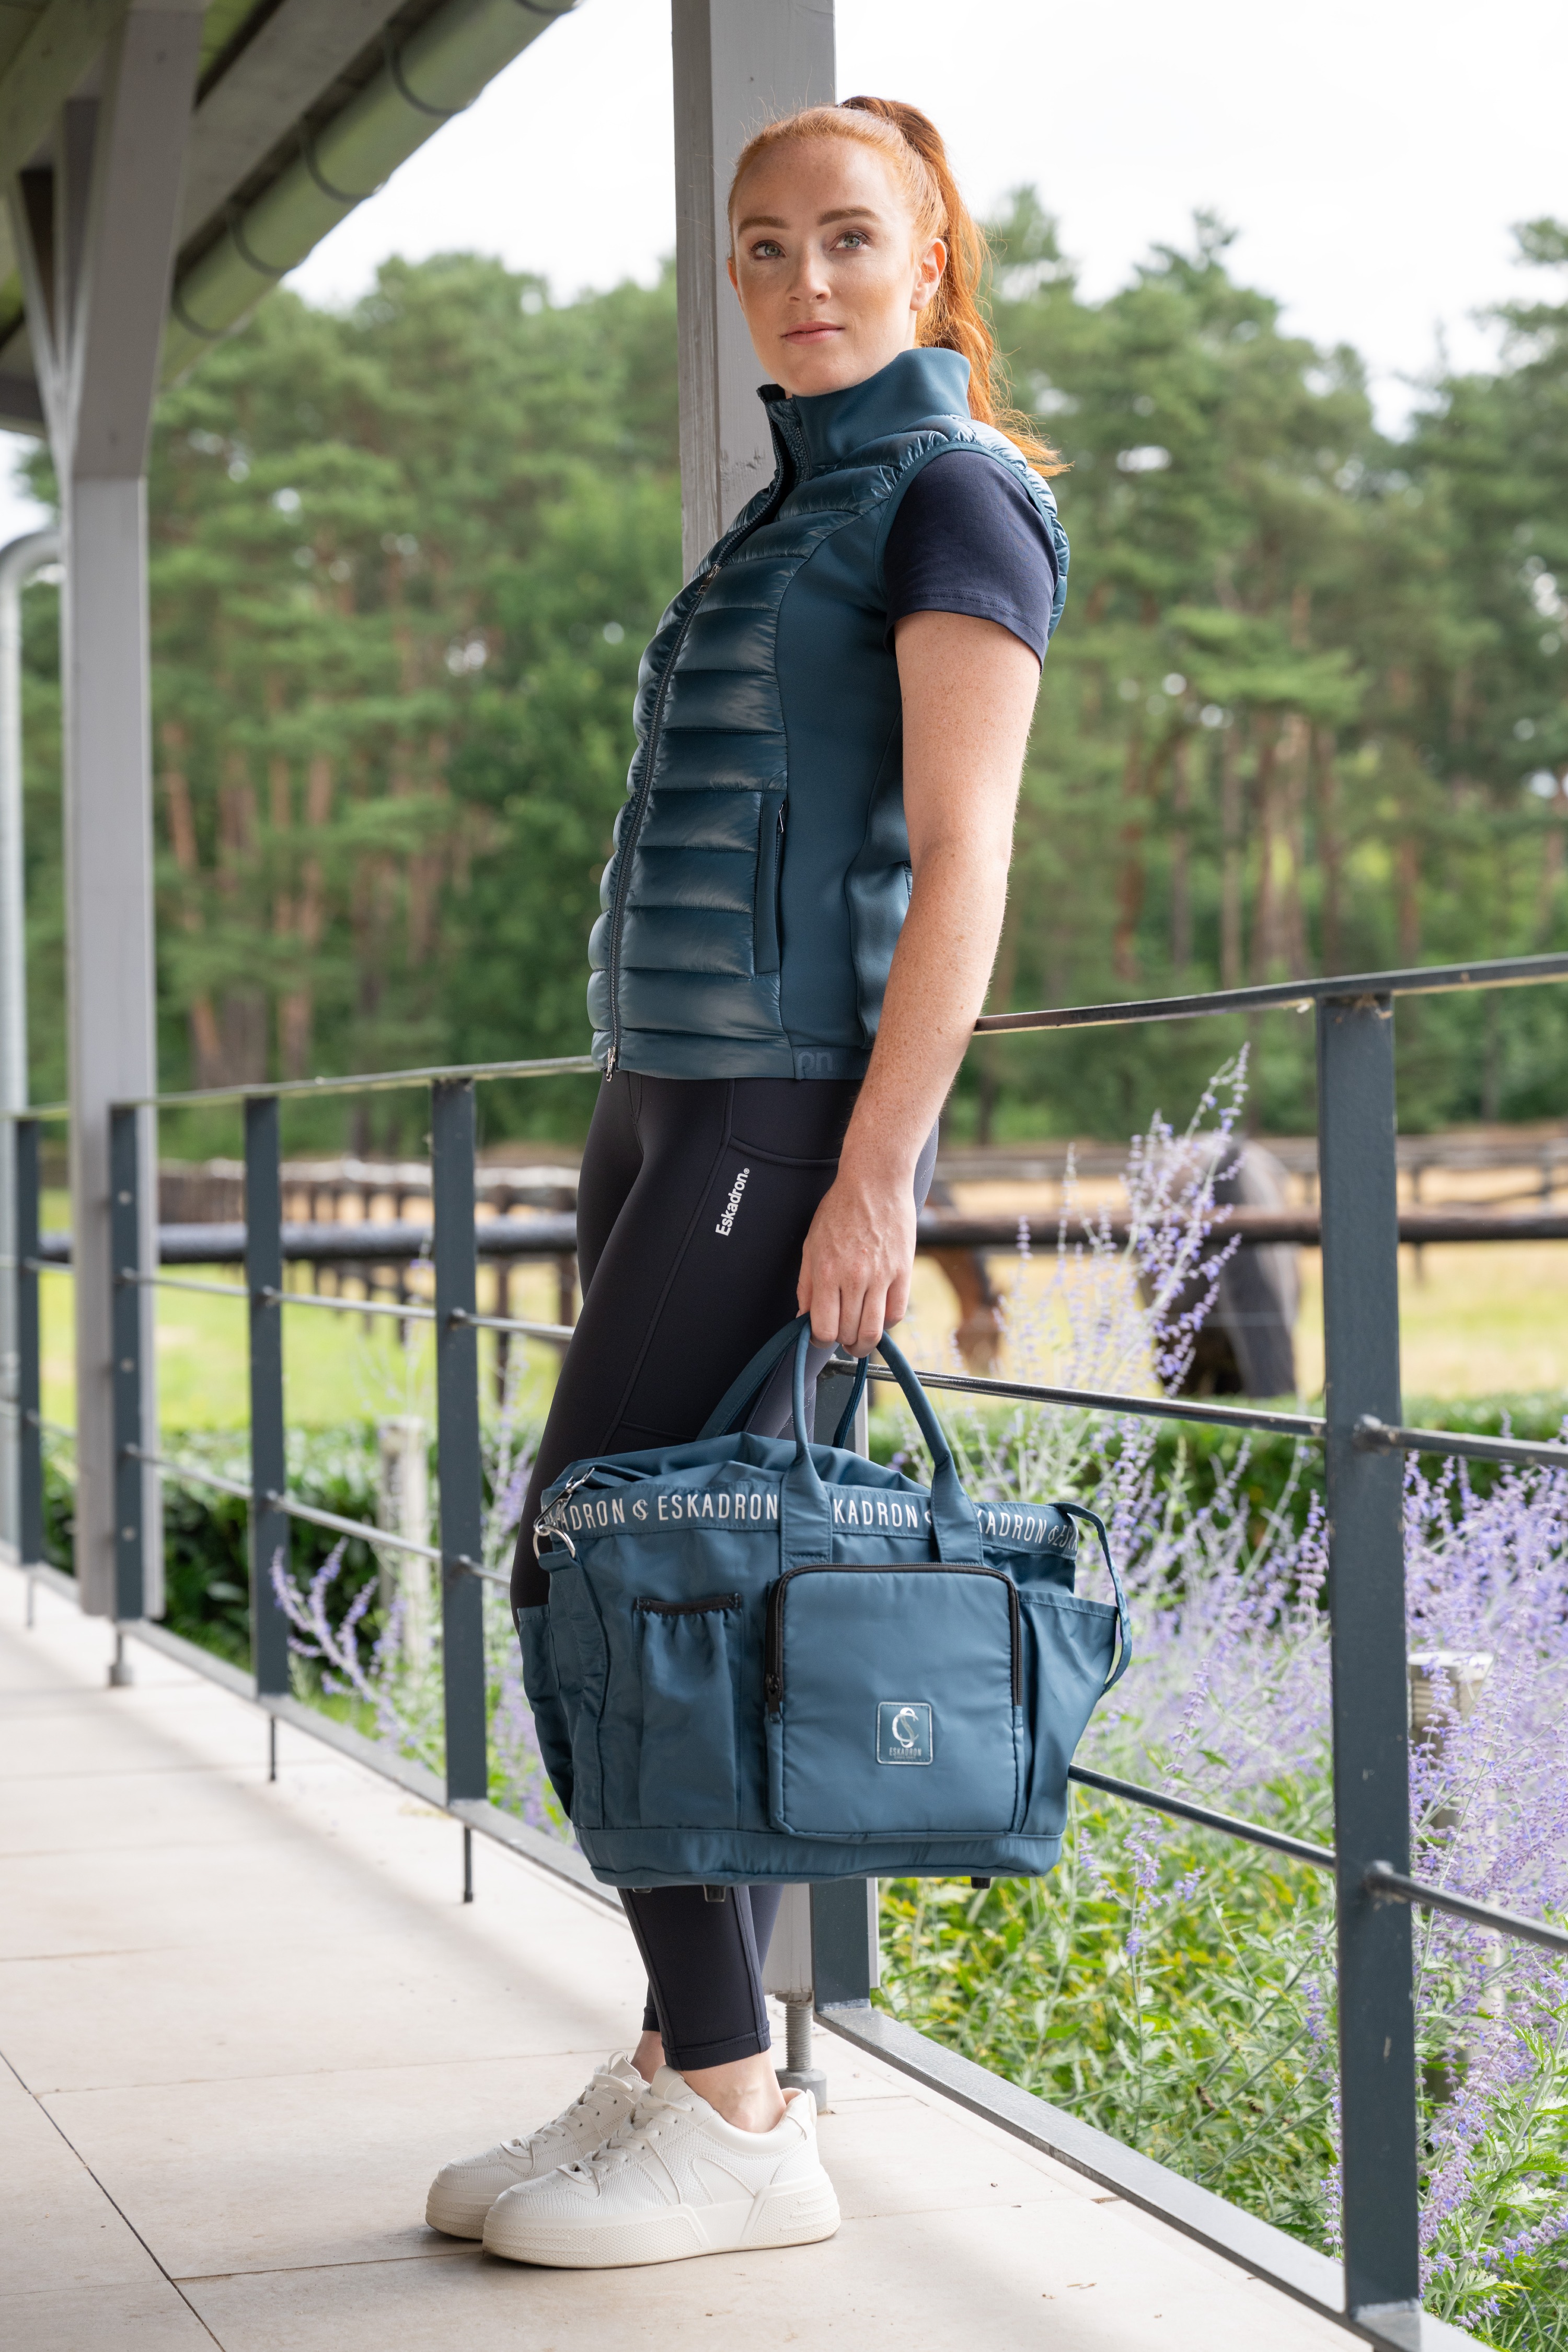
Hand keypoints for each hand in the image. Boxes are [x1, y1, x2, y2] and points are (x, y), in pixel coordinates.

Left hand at [797, 1166, 915, 1353]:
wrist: (875, 1182)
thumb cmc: (840, 1209)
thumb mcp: (811, 1245)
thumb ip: (806, 1286)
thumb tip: (803, 1318)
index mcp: (827, 1272)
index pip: (823, 1328)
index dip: (819, 1340)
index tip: (820, 1336)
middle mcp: (854, 1278)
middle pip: (849, 1333)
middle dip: (842, 1342)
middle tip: (841, 1337)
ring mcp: (881, 1276)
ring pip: (874, 1330)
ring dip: (864, 1343)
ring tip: (859, 1340)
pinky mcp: (903, 1271)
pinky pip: (897, 1313)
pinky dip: (886, 1324)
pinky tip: (878, 1318)